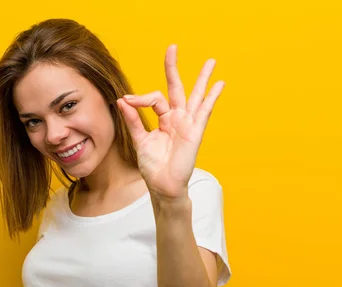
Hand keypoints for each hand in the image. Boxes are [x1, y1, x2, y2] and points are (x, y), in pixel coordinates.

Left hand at [117, 44, 223, 199]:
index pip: (154, 98)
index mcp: (164, 119)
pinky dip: (211, 98)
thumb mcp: (140, 140)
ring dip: (203, 79)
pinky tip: (219, 85)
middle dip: (174, 68)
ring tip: (211, 62)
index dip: (139, 98)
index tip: (126, 101)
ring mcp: (188, 124)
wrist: (162, 185)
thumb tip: (122, 100)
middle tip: (173, 47)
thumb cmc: (153, 165)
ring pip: (195, 96)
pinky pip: (204, 112)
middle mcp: (177, 118)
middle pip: (177, 88)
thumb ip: (133, 120)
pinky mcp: (195, 132)